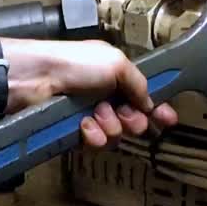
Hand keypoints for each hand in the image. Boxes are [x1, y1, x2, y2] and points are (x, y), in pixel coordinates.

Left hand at [5, 39, 178, 147]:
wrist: (37, 79)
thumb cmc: (76, 64)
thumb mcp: (116, 63)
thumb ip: (138, 82)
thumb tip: (149, 102)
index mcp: (114, 75)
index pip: (142, 95)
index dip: (157, 108)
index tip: (169, 120)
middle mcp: (103, 95)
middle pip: (132, 119)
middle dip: (133, 120)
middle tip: (127, 117)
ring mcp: (88, 114)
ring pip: (115, 134)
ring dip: (111, 127)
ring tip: (98, 116)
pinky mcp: (73, 131)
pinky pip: (95, 143)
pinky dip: (93, 136)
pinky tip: (85, 126)